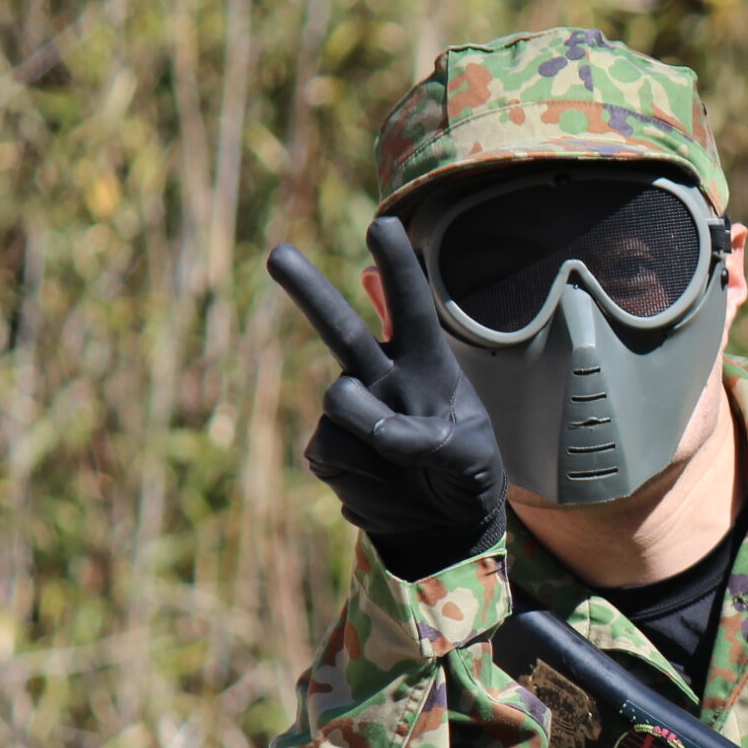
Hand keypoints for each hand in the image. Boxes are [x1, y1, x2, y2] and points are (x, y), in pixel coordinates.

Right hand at [270, 218, 508, 581]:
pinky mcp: (327, 450)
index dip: (398, 267)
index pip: (412, 308)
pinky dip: (364, 480)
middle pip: (340, 329)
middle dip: (309, 291)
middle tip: (278, 253)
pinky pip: (335, 454)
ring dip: (375, 443)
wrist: (439, 524)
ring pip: (342, 408)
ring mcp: (350, 412)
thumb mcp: (470, 458)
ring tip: (408, 471)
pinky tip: (384, 487)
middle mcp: (381, 378)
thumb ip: (431, 439)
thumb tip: (378, 433)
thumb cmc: (465, 475)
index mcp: (426, 365)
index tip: (383, 223)